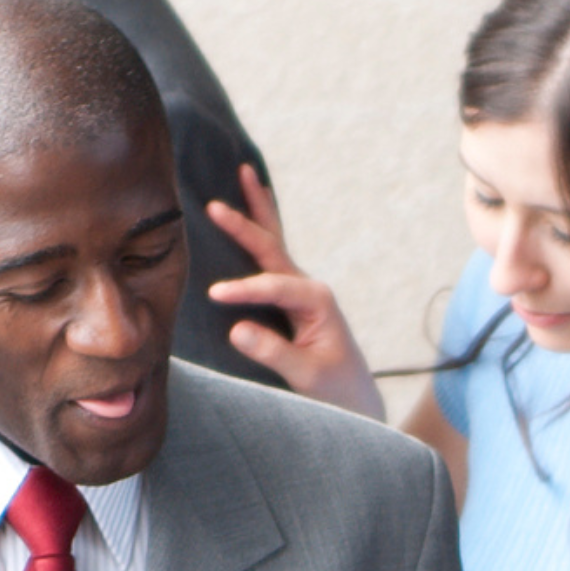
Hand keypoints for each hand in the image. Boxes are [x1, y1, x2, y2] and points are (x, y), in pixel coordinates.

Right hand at [203, 165, 380, 417]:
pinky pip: (271, 257)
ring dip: (258, 209)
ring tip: (245, 171)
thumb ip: (274, 353)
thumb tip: (236, 330)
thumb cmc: (335, 389)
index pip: (272, 286)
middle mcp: (310, 288)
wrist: (355, 398)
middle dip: (245, 224)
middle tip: (213, 205)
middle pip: (272, 248)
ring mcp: (300, 289)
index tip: (214, 295)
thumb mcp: (306, 374)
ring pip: (273, 242)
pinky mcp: (291, 297)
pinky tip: (255, 205)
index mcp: (317, 301)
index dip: (243, 288)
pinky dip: (261, 228)